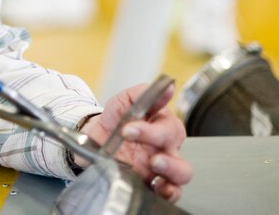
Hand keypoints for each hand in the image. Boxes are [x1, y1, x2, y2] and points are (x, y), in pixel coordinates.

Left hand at [78, 82, 191, 202]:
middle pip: (175, 143)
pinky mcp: (155, 184)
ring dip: (171, 168)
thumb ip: (141, 93)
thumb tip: (168, 86)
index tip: (128, 126)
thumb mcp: (123, 102)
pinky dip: (169, 192)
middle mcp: (166, 145)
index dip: (150, 125)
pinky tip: (158, 186)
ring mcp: (162, 167)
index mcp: (162, 123)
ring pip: (182, 171)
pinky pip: (173, 192)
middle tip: (131, 136)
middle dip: (155, 138)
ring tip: (154, 164)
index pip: (168, 123)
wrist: (96, 142)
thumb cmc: (115, 120)